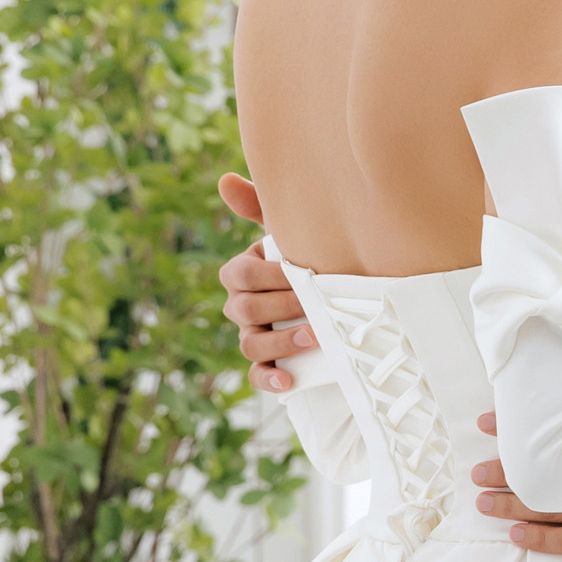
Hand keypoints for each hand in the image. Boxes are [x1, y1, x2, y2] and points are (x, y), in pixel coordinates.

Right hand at [217, 174, 314, 392]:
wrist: (336, 294)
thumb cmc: (307, 257)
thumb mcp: (288, 231)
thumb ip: (260, 206)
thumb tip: (225, 180)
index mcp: (242, 273)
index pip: (239, 274)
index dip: (267, 276)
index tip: (299, 272)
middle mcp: (241, 306)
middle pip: (245, 309)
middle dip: (281, 306)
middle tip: (315, 303)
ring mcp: (252, 335)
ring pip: (250, 344)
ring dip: (280, 342)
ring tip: (313, 336)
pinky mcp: (267, 364)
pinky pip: (257, 376)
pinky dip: (270, 380)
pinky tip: (289, 381)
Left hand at [470, 416, 561, 561]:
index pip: (558, 437)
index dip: (521, 432)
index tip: (491, 421)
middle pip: (548, 475)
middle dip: (507, 469)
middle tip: (475, 466)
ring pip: (554, 510)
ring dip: (514, 504)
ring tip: (482, 499)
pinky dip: (544, 539)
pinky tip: (516, 533)